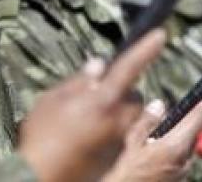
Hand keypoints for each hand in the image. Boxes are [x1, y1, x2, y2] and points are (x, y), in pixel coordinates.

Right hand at [19, 29, 165, 181]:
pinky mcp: (118, 155)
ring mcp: (120, 140)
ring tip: (89, 121)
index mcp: (101, 100)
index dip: (146, 49)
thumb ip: (79, 81)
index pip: (129, 67)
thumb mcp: (51, 100)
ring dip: (118, 113)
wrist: (40, 177)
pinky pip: (123, 136)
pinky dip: (113, 132)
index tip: (161, 34)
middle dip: (120, 93)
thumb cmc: (41, 138)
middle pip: (133, 97)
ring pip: (130, 117)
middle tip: (94, 97)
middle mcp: (117, 120)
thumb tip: (99, 66)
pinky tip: (90, 137)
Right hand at [103, 84, 201, 181]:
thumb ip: (148, 121)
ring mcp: (184, 169)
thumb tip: (160, 104)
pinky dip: (169, 149)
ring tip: (148, 142)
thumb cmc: (128, 174)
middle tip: (172, 114)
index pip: (200, 116)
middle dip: (184, 119)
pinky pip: (178, 156)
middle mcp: (185, 158)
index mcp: (175, 145)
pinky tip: (151, 153)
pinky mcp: (180, 176)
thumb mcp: (132, 143)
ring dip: (173, 136)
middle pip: (191, 129)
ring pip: (184, 143)